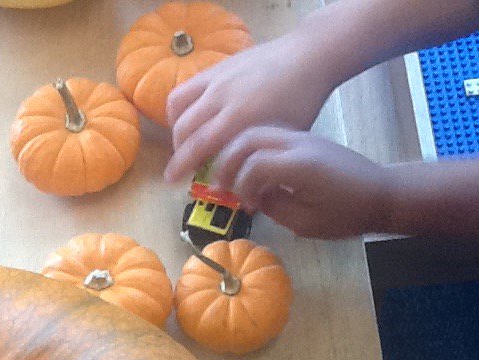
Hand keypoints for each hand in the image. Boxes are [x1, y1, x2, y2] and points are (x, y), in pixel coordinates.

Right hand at [164, 27, 340, 184]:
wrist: (308, 56)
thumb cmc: (301, 103)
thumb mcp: (281, 138)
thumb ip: (255, 158)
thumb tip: (238, 184)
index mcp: (238, 118)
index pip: (197, 146)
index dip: (180, 166)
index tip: (169, 181)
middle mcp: (220, 96)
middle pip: (183, 127)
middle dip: (177, 151)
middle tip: (182, 166)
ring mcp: (216, 77)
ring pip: (177, 104)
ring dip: (175, 126)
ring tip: (185, 141)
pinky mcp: (216, 66)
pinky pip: (187, 87)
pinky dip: (182, 106)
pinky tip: (193, 117)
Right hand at [212, 128, 392, 238]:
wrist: (380, 194)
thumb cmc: (347, 215)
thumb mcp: (306, 223)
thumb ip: (274, 207)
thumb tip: (253, 197)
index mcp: (301, 165)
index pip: (254, 164)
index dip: (242, 186)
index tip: (247, 207)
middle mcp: (298, 143)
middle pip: (249, 137)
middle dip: (229, 161)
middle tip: (223, 186)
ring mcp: (302, 137)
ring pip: (257, 131)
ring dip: (239, 153)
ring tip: (234, 178)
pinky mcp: (304, 139)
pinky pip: (270, 136)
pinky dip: (253, 150)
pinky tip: (253, 172)